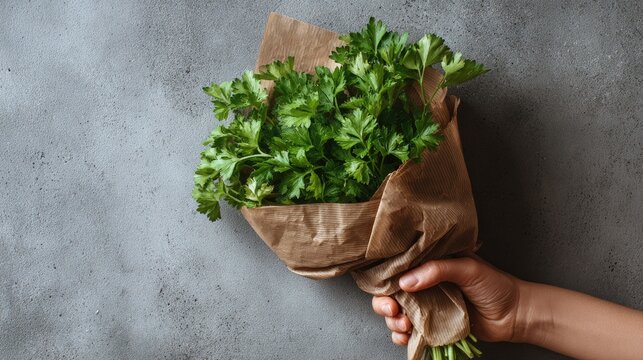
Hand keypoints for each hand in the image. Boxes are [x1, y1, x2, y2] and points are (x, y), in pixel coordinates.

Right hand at [372, 254, 525, 345]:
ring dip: (394, 322)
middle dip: (385, 304)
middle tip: (394, 311)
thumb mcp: (467, 268)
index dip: (387, 279)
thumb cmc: (495, 285)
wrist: (516, 315)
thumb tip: (406, 281)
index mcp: (431, 264)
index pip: (399, 268)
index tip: (388, 290)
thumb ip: (437, 270)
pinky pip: (410, 333)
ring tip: (405, 325)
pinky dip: (403, 337)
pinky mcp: (434, 326)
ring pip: (397, 314)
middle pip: (392, 293)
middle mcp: (425, 284)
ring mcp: (428, 306)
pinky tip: (407, 337)